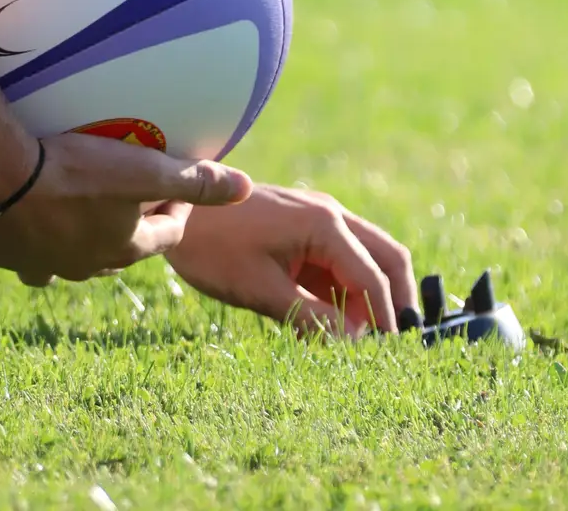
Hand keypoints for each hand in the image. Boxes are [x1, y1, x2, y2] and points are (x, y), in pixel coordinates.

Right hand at [0, 131, 251, 286]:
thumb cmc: (75, 172)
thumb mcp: (140, 170)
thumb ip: (191, 178)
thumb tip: (245, 186)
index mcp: (120, 247)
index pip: (164, 237)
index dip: (179, 214)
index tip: (182, 193)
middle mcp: (81, 264)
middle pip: (113, 252)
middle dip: (125, 231)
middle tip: (129, 203)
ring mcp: (36, 262)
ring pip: (55, 265)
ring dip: (62, 251)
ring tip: (60, 236)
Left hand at [165, 182, 416, 334]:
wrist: (173, 209)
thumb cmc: (213, 247)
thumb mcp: (261, 289)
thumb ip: (311, 317)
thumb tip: (356, 345)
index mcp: (324, 223)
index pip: (373, 277)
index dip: (384, 320)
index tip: (388, 358)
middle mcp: (330, 214)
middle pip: (387, 257)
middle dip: (395, 301)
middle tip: (392, 346)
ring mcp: (318, 219)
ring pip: (367, 259)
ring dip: (369, 298)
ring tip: (359, 342)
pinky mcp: (304, 229)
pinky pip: (340, 262)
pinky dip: (346, 291)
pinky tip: (331, 325)